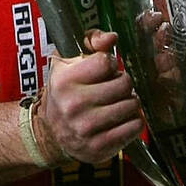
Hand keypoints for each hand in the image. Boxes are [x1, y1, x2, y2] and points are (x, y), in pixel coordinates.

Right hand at [34, 29, 144, 165]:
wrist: (51, 133)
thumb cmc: (65, 93)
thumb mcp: (68, 62)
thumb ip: (90, 41)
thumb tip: (112, 37)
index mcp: (64, 81)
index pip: (106, 61)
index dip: (110, 63)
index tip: (105, 70)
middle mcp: (73, 105)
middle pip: (124, 83)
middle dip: (123, 83)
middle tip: (114, 88)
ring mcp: (86, 129)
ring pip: (132, 105)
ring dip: (130, 102)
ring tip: (117, 103)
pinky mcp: (98, 147)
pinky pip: (134, 127)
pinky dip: (133, 122)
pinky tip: (121, 119)